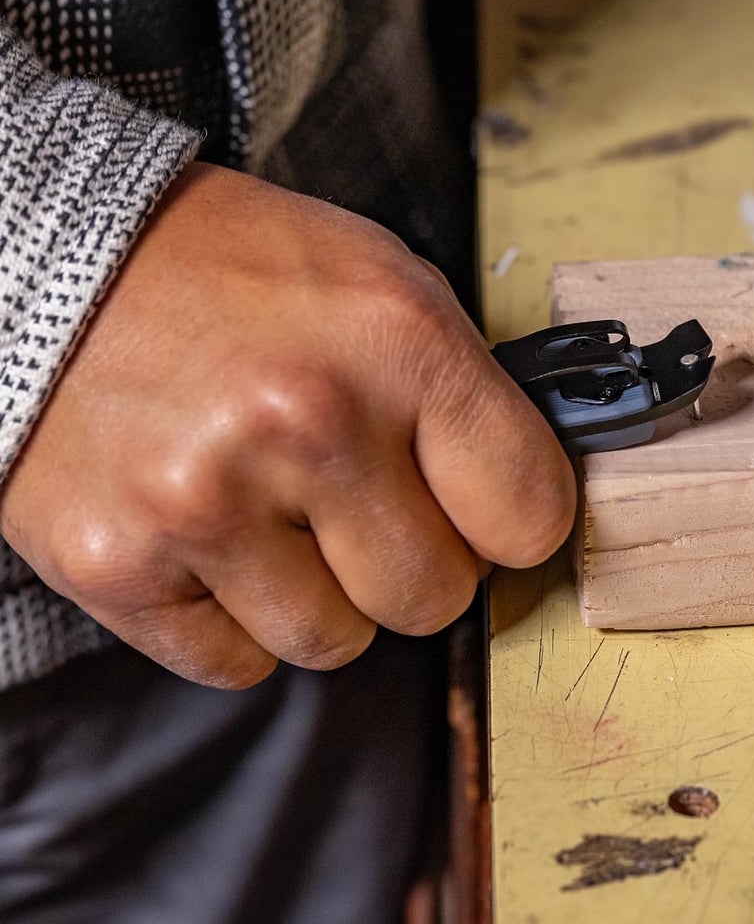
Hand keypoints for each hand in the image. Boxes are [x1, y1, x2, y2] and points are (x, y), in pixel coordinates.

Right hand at [0, 162, 574, 686]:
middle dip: (413, 560)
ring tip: (275, 508)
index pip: (529, 515)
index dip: (511, 523)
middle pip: (437, 597)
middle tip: (361, 502)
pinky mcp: (116, 564)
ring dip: (322, 594)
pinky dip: (234, 619)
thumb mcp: (386, 284)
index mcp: (400, 343)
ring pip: (338, 642)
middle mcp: (307, 423)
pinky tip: (211, 537)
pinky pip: (237, 663)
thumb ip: (467, 397)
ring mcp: (204, 501)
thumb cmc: (240, 276)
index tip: (480, 511)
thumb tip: (528, 509)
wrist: (54, 261)